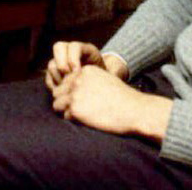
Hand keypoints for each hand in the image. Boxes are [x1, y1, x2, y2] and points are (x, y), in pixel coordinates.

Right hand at [45, 41, 127, 90]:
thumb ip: (110, 72)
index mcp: (85, 50)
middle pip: (58, 47)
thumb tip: (111, 73)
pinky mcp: (57, 75)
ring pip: (52, 63)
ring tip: (67, 88)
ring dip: (57, 76)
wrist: (103, 87)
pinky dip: (53, 85)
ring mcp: (61, 63)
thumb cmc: (108, 80)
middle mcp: (71, 53)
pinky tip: (63, 93)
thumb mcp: (111, 73)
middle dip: (62, 63)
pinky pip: (48, 77)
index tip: (78, 72)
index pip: (74, 46)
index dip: (73, 58)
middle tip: (69, 77)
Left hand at [51, 64, 172, 140]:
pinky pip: (65, 117)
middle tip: (79, 111)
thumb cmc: (123, 99)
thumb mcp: (104, 80)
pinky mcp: (75, 108)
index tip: (83, 101)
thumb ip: (87, 82)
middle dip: (65, 102)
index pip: (65, 81)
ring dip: (66, 111)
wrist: (134, 110)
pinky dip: (73, 121)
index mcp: (84, 70)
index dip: (71, 93)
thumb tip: (70, 92)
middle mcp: (77, 79)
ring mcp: (75, 93)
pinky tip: (87, 121)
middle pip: (58, 92)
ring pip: (57, 104)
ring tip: (81, 116)